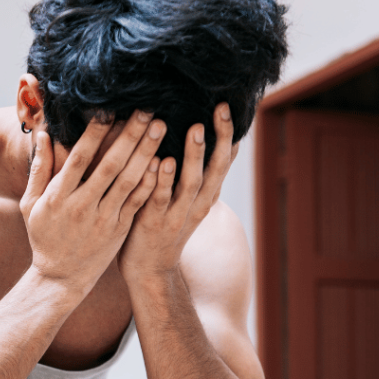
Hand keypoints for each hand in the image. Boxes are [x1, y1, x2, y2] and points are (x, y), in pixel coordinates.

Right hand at [21, 111, 161, 295]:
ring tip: (159, 128)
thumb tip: (43, 135)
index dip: (94, 134)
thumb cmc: (44, 236)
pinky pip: (138, 201)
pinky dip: (151, 181)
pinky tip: (163, 161)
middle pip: (109, 165)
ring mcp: (103, 219)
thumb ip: (39, 169)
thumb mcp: (31, 204)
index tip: (108, 109)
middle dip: (129, 136)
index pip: (79, 158)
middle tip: (145, 110)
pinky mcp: (119, 229)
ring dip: (146, 152)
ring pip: (128, 181)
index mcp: (58, 197)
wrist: (61, 277)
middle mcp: (82, 206)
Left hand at [118, 103, 237, 279]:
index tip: (228, 107)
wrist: (149, 271)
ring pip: (190, 182)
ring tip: (195, 128)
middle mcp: (196, 204)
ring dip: (193, 155)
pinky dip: (161, 180)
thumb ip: (195, 176)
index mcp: (205, 197)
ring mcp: (175, 214)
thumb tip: (203, 144)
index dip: (228, 136)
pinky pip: (158, 198)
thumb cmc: (164, 229)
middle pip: (214, 168)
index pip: (223, 162)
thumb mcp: (187, 202)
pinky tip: (162, 160)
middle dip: (218, 138)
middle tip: (220, 110)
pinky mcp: (152, 222)